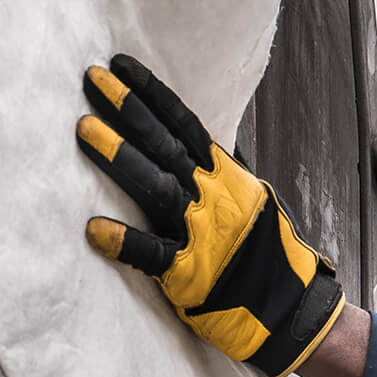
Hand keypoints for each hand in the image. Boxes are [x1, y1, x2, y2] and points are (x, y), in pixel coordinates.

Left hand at [77, 54, 343, 376]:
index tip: (120, 66)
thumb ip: (224, 178)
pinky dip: (125, 242)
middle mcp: (213, 196)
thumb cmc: (270, 257)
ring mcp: (202, 233)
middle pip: (164, 144)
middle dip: (127, 109)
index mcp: (226, 177)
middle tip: (91, 77)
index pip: (184, 124)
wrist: (293, 311)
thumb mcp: (255, 204)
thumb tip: (208, 149)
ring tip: (83, 130)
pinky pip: (154, 254)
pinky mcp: (191, 273)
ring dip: (120, 157)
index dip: (152, 93)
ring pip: (157, 186)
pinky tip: (95, 231)